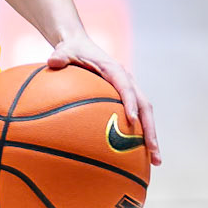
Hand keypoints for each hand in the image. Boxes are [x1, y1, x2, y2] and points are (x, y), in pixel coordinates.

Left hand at [47, 33, 160, 164]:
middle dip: (151, 129)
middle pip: (145, 107)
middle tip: (153, 152)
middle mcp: (127, 81)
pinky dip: (139, 136)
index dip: (130, 103)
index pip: (126, 87)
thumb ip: (60, 56)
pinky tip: (137, 157)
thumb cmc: (71, 49)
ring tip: (155, 162)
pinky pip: (136, 118)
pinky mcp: (126, 99)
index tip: (131, 121)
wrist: (80, 45)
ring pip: (146, 115)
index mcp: (115, 70)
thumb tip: (52, 61)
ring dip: (151, 137)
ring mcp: (129, 90)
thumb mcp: (64, 50)